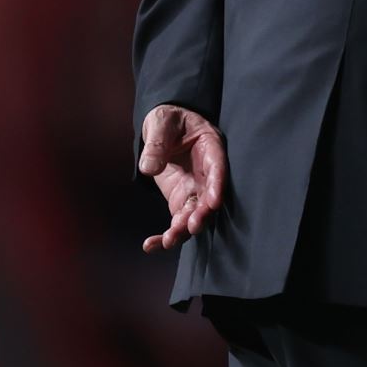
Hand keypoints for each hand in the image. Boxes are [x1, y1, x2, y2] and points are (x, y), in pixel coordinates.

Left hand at [138, 105, 226, 253]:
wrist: (162, 129)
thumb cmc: (168, 120)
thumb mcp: (161, 123)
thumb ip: (156, 143)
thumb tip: (149, 168)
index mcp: (210, 147)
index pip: (217, 168)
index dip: (217, 186)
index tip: (213, 203)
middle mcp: (207, 173)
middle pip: (208, 197)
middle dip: (201, 214)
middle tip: (191, 226)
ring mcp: (195, 189)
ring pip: (194, 214)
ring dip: (183, 229)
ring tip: (168, 240)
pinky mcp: (181, 200)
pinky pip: (177, 221)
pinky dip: (165, 235)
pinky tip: (151, 246)